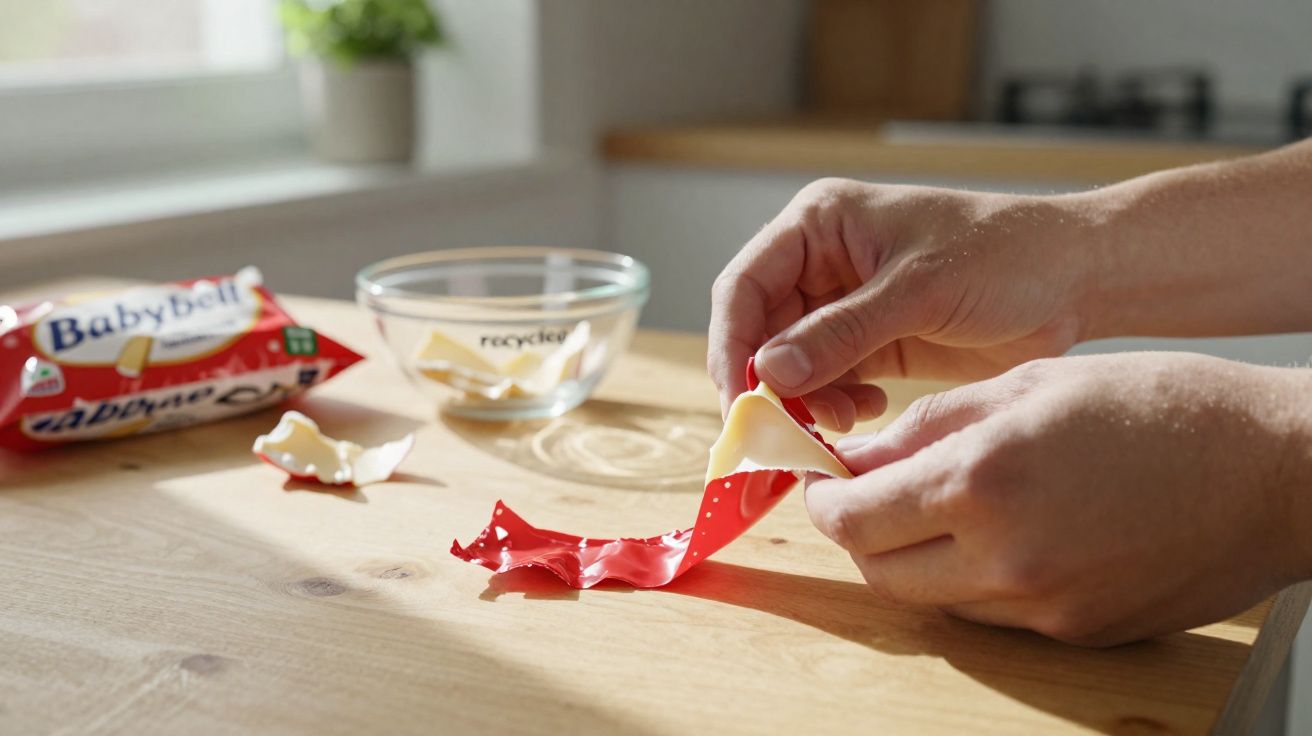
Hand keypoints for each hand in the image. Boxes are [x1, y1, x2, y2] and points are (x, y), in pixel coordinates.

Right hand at [708, 178, 1094, 428]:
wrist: (1076, 278)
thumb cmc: (1004, 256)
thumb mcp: (918, 290)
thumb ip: (841, 332)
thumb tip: (767, 373)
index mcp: (820, 224)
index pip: (744, 286)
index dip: (733, 343)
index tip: (739, 398)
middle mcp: (821, 262)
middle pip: (760, 331)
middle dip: (770, 382)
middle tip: (787, 428)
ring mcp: (845, 306)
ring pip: (790, 364)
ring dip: (805, 399)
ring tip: (846, 418)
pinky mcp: (872, 343)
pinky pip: (827, 381)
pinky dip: (835, 404)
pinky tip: (869, 410)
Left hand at [804, 353, 1311, 645]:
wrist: (1272, 469)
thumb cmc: (1156, 405)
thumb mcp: (1026, 383)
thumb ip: (926, 426)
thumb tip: (857, 458)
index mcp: (982, 480)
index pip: (851, 519)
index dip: (822, 500)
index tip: (822, 480)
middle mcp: (1004, 557)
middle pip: (879, 571)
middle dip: (857, 534)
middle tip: (868, 494)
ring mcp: (1042, 607)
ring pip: (932, 597)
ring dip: (913, 556)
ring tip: (939, 506)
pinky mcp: (1076, 634)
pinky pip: (991, 614)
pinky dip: (972, 577)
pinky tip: (1002, 533)